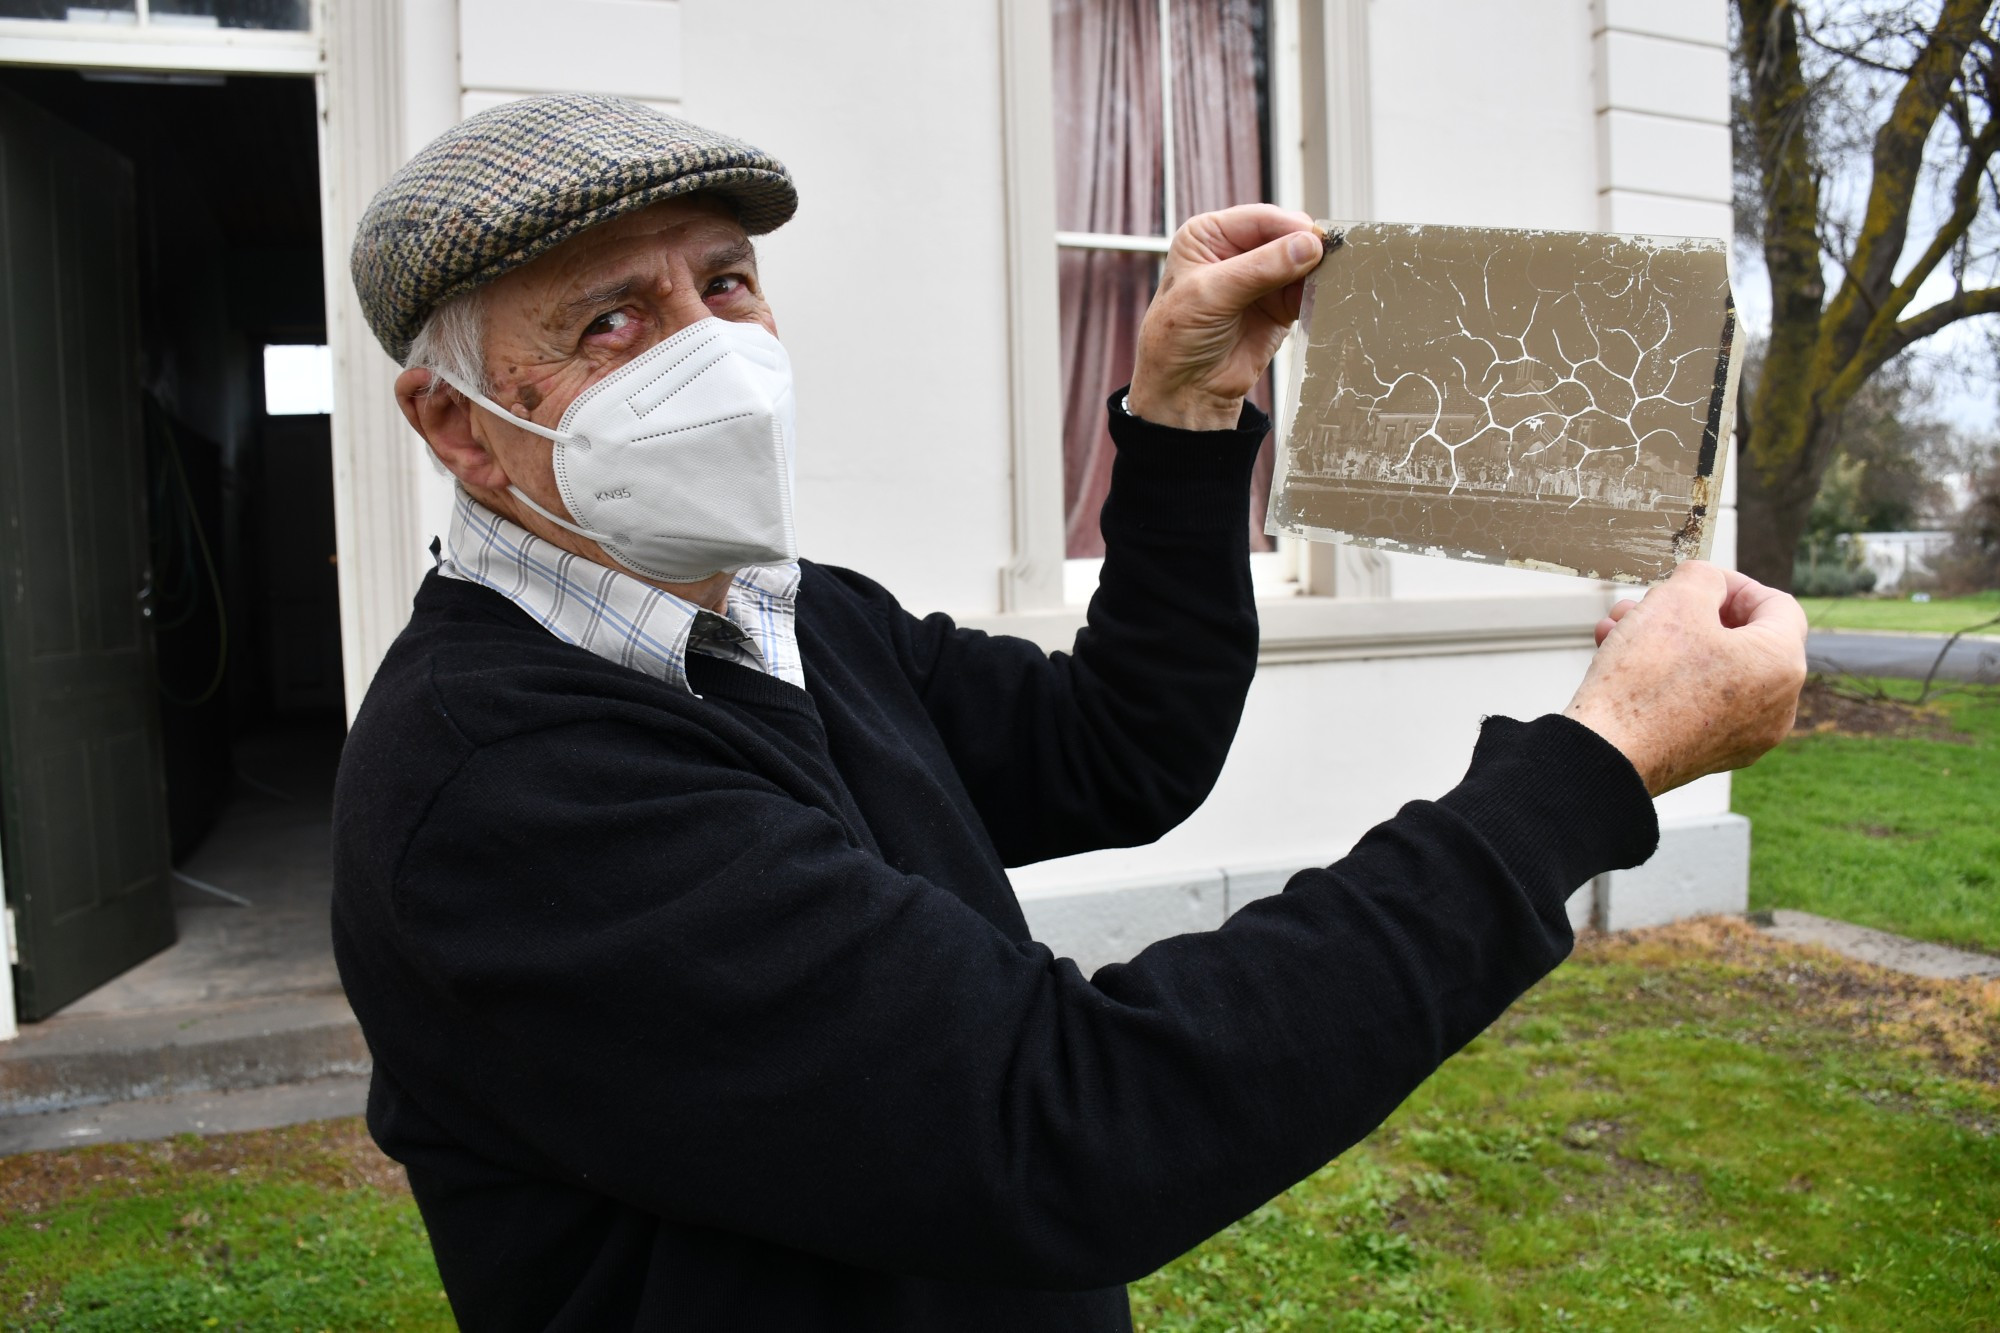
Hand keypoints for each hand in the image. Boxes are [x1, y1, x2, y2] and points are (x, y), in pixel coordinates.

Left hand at [1126, 205, 1324, 431]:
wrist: (1186, 389)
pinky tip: (1324, 297)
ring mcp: (1260, 278)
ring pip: (1301, 262)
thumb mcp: (1211, 294)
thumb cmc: (1177, 337)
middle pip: (1285, 236)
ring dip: (1316, 271)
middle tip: (1329, 261)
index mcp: (1209, 235)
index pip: (1259, 219)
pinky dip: (1318, 293)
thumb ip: (1260, 268)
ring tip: (1331, 279)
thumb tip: (1308, 245)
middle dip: (1306, 248)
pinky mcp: (1278, 305)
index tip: (1316, 239)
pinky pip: (1307, 291)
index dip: (1289, 227)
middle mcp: (1235, 251)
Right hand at [1564, 561, 1807, 795]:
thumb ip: (1703, 577)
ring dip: (1671, 642)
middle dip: (1689, 613)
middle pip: (1740, 639)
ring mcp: (1747, 736)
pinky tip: (1624, 664)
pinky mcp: (1713, 755)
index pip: (1776, 604)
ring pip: (1714, 671)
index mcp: (1782, 665)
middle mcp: (1778, 706)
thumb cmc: (1645, 680)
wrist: (1609, 755)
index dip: (1732, 582)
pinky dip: (1670, 679)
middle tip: (1650, 603)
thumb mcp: (1676, 600)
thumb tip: (1708, 585)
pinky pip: (1700, 703)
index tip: (1694, 579)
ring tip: (1622, 629)